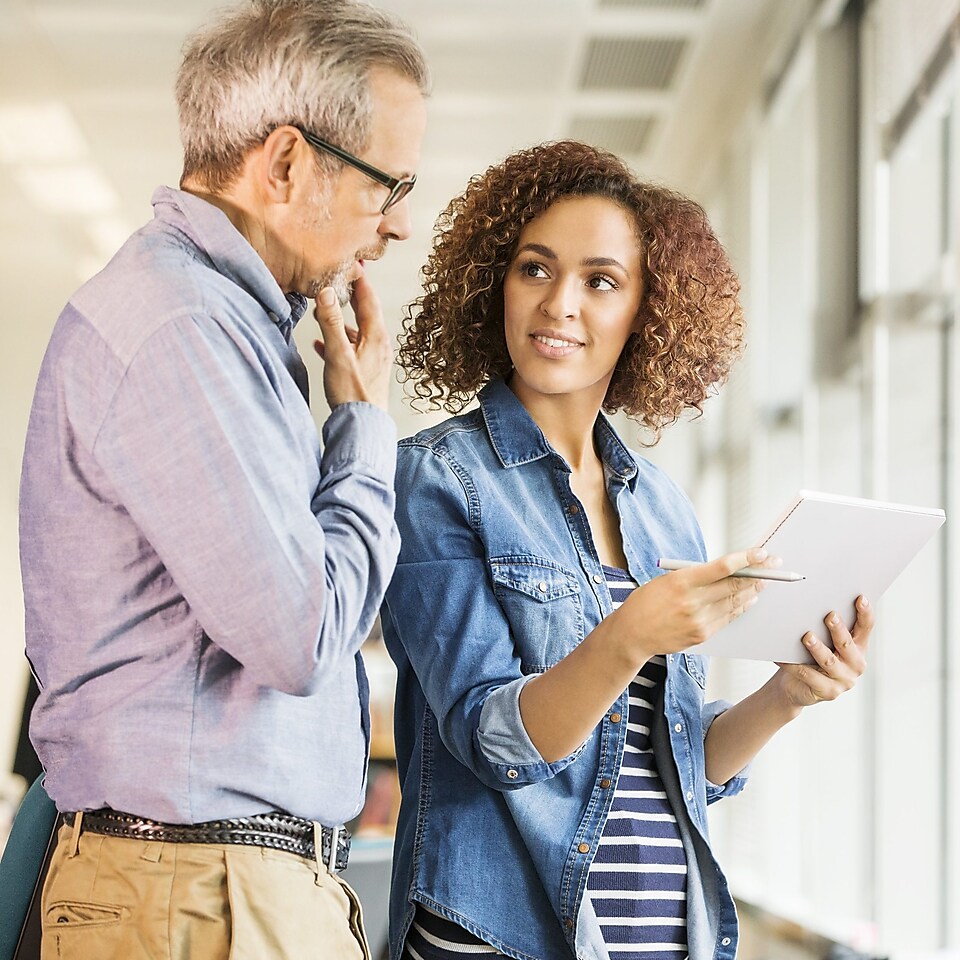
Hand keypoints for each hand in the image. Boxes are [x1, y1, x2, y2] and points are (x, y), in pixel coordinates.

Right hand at [313, 271, 391, 409]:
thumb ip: (331, 322)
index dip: (360, 280)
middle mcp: (379, 346)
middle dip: (351, 297)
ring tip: (325, 311)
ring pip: (357, 332)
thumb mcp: (338, 354)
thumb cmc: (353, 394)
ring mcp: (374, 359)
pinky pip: (352, 349)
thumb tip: (327, 292)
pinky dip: (339, 341)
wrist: (363, 426)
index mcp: (376, 337)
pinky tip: (323, 344)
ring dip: (342, 320)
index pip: (369, 300)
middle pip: (365, 313)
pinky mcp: (366, 372)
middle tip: (340, 281)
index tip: (353, 264)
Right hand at [614, 548, 770, 659]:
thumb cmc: (645, 603)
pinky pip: (728, 618)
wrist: (632, 634)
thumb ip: (695, 575)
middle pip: (735, 585)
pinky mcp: (702, 634)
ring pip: (736, 602)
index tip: (761, 552)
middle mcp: (693, 602)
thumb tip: (726, 569)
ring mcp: (699, 620)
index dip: (746, 559)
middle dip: (758, 573)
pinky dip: (741, 607)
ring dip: (753, 590)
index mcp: (681, 581)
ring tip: (765, 580)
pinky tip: (749, 599)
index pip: (722, 567)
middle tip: (773, 565)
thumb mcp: (666, 580)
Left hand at [773, 596, 872, 708]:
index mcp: (858, 647)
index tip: (860, 598)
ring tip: (807, 637)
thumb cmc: (810, 655)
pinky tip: (781, 657)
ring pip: (829, 661)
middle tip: (830, 615)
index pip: (865, 628)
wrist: (796, 686)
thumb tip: (813, 601)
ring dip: (818, 648)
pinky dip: (793, 665)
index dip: (865, 613)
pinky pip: (808, 675)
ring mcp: (843, 680)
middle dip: (838, 629)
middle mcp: (855, 664)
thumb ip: (825, 626)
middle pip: (847, 644)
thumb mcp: (823, 640)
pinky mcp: (828, 692)